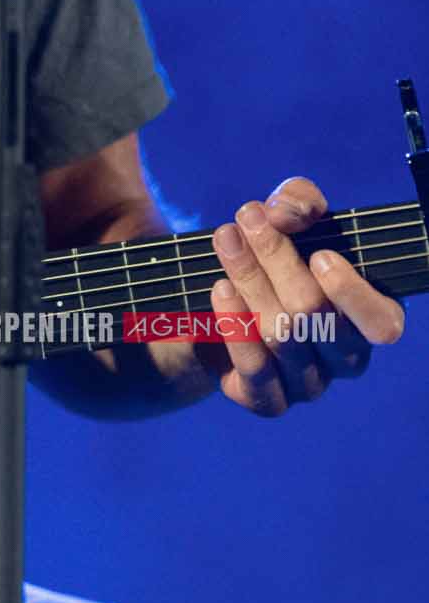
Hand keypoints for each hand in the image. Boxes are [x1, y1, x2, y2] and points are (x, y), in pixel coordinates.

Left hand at [205, 177, 405, 414]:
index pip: (382, 324)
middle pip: (314, 316)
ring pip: (281, 336)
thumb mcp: (290, 216)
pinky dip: (235, 327)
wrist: (225, 299)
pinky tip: (219, 289)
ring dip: (249, 280)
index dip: (352, 294)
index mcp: (371, 319)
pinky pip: (255, 373)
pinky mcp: (269, 401)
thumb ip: (298, 202)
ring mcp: (309, 384)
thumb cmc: (276, 254)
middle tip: (245, 218)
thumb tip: (283, 213)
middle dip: (277, 260)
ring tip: (225, 240)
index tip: (320, 254)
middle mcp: (346, 358)